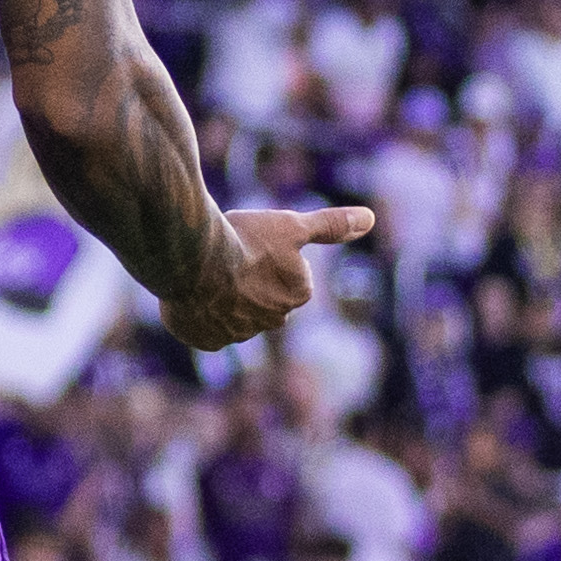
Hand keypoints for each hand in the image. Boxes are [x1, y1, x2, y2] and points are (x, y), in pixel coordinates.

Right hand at [165, 202, 379, 356]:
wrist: (191, 260)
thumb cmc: (244, 239)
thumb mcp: (291, 225)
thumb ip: (330, 226)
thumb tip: (369, 219)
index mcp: (297, 294)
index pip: (289, 275)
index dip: (268, 256)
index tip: (252, 245)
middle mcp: (273, 321)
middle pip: (261, 297)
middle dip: (247, 282)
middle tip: (227, 258)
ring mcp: (238, 335)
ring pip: (231, 313)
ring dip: (221, 297)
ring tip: (204, 272)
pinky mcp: (207, 341)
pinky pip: (205, 328)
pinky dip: (198, 313)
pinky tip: (191, 292)